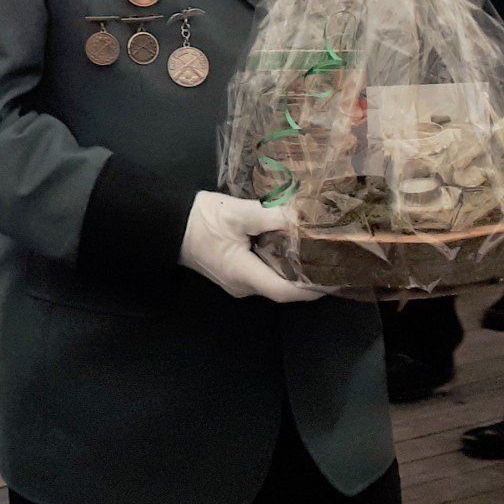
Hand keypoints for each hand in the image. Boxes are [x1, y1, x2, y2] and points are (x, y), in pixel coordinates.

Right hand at [181, 191, 323, 302]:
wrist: (168, 224)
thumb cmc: (200, 219)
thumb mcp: (236, 212)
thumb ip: (270, 214)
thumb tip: (301, 217)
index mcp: (243, 274)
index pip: (285, 292)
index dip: (312, 288)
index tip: (334, 277)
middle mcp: (242, 286)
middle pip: (283, 289)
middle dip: (308, 277)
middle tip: (332, 259)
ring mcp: (237, 283)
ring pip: (274, 282)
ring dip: (295, 271)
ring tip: (317, 252)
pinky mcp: (235, 274)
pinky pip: (265, 275)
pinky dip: (281, 265)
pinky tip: (292, 249)